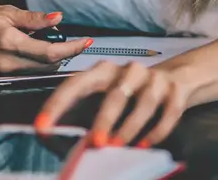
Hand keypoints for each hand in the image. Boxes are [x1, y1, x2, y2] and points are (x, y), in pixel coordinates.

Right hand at [0, 5, 92, 72]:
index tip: (86, 42)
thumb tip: (57, 18)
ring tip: (65, 45)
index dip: (72, 48)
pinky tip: (45, 50)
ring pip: (40, 70)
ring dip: (56, 59)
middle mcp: (8, 63)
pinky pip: (29, 71)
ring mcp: (4, 72)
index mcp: (9, 43)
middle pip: (49, 65)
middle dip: (68, 54)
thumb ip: (33, 18)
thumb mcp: (4, 11)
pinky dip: (42, 62)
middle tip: (80, 43)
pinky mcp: (2, 76)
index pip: (50, 52)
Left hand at [34, 60, 191, 146]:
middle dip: (104, 119)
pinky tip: (145, 145)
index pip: (76, 83)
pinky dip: (156, 131)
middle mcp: (128, 70)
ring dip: (130, 127)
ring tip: (118, 147)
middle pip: (116, 93)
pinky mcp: (174, 91)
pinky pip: (167, 112)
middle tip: (94, 143)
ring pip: (143, 102)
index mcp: (103, 71)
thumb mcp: (103, 98)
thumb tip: (51, 139)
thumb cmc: (129, 94)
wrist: (175, 80)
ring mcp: (154, 79)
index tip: (42, 127)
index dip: (58, 104)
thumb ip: (80, 115)